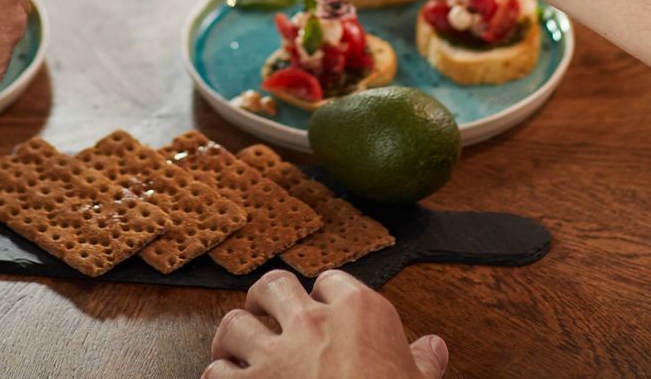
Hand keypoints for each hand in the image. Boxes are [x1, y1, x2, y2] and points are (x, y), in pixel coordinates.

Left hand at [203, 270, 447, 377]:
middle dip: (267, 300)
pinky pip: (216, 372)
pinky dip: (220, 377)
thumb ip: (422, 362)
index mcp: (359, 313)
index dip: (325, 296)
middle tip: (269, 315)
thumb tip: (434, 348)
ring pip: (235, 323)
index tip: (324, 309)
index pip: (332, 281)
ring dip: (236, 337)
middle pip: (274, 285)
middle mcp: (312, 323)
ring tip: (241, 349)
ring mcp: (275, 356)